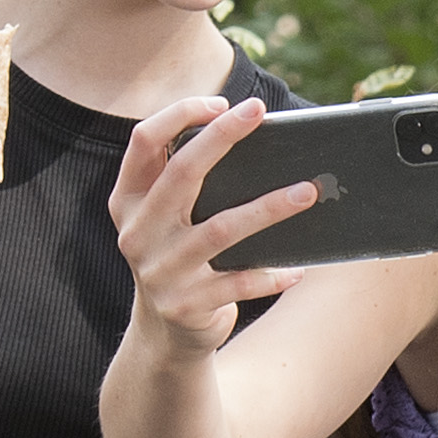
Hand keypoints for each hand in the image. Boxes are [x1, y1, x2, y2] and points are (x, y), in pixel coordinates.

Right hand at [107, 96, 322, 355]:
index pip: (144, 142)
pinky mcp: (187, 305)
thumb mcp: (167, 220)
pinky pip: (239, 284)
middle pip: (182, 173)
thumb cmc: (182, 257)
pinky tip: (300, 268)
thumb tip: (259, 139)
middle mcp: (137, 233)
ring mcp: (160, 271)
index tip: (223, 103)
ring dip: (269, 208)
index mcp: (128, 201)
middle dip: (222, 137)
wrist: (167, 333)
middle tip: (259, 112)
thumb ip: (189, 184)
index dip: (180, 116)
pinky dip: (272, 275)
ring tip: (309, 191)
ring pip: (222, 229)